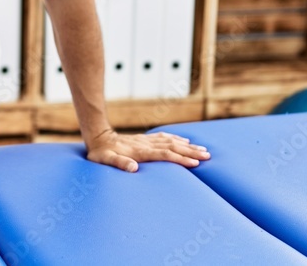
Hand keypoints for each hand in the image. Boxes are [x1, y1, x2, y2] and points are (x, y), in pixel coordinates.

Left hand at [84, 129, 209, 172]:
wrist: (98, 137)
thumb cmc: (101, 153)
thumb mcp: (105, 160)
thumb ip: (119, 163)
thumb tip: (133, 168)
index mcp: (140, 151)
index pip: (165, 155)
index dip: (180, 159)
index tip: (195, 163)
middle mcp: (146, 144)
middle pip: (173, 147)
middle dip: (191, 151)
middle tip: (208, 155)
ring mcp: (146, 140)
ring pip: (171, 142)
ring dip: (187, 146)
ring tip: (203, 149)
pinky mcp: (145, 139)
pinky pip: (164, 138)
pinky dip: (176, 139)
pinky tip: (184, 141)